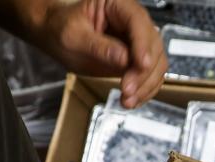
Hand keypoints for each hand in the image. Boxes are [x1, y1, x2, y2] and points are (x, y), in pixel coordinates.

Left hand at [39, 0, 166, 107]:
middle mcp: (132, 22)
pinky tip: (132, 100)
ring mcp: (137, 42)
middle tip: (128, 89)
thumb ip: (98, 46)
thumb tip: (124, 58)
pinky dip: (144, 91)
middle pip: (153, 46)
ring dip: (146, 85)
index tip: (142, 65)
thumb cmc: (61, 28)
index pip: (138, 21)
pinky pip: (150, 77)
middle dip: (144, 72)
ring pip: (157, 64)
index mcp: (117, 5)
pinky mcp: (136, 60)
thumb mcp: (73, 36)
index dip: (143, 44)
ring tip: (127, 100)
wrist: (57, 37)